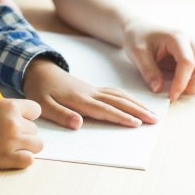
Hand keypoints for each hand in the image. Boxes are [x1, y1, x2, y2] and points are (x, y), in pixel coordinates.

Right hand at [0, 97, 41, 168]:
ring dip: (27, 145)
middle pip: (34, 129)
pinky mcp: (5, 159)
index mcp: (10, 107)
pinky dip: (23, 159)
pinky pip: (28, 160)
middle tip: (8, 134)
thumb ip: (7, 109)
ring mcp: (11, 142)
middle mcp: (14, 124)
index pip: (36, 110)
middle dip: (24, 131)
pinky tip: (12, 155)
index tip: (20, 119)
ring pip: (37, 145)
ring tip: (13, 145)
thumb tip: (22, 116)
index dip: (28, 115)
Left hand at [23, 59, 158, 129]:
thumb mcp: (43, 105)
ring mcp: (94, 89)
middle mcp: (91, 93)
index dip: (121, 117)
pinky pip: (115, 93)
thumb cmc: (40, 89)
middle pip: (118, 102)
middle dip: (138, 111)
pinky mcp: (93, 88)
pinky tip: (135, 103)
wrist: (39, 69)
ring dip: (137, 104)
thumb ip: (61, 114)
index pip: (104, 109)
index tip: (136, 124)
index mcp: (79, 99)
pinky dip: (128, 98)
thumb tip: (78, 124)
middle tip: (155, 120)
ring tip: (151, 113)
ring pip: (120, 96)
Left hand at [122, 18, 194, 100]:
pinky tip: (185, 84)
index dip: (181, 83)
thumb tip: (158, 89)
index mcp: (177, 37)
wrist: (140, 29)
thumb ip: (148, 71)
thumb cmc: (138, 38)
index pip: (187, 63)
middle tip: (176, 94)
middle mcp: (192, 41)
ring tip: (180, 89)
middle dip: (194, 86)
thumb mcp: (137, 53)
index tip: (172, 96)